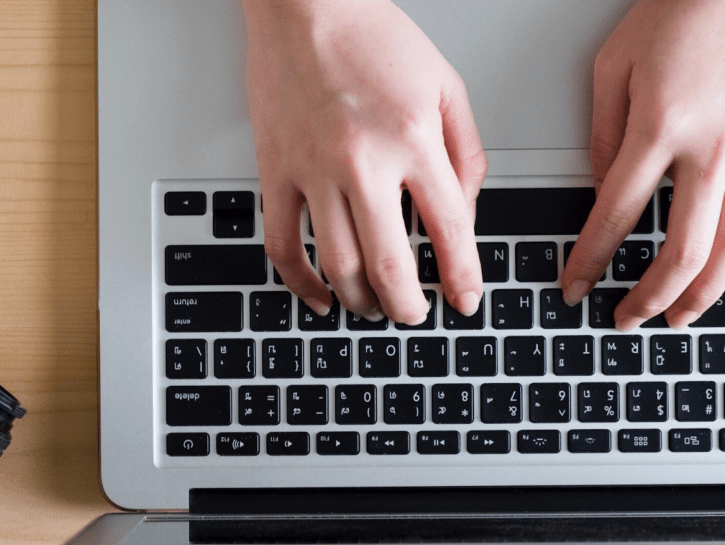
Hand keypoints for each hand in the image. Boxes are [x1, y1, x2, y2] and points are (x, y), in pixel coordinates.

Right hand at [241, 0, 486, 323]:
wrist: (307, 5)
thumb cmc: (374, 38)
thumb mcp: (446, 88)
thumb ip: (466, 156)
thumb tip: (463, 216)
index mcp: (414, 139)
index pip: (450, 231)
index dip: (462, 279)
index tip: (464, 300)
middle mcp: (362, 162)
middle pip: (388, 266)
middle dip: (408, 307)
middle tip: (415, 315)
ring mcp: (312, 170)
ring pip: (336, 264)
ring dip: (359, 301)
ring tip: (373, 307)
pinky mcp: (275, 171)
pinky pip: (282, 244)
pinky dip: (300, 282)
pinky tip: (319, 296)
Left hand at [563, 0, 724, 329]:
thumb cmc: (681, 13)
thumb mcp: (616, 66)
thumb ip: (604, 137)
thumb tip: (599, 192)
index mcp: (661, 127)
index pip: (613, 217)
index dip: (589, 262)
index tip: (574, 287)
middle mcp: (714, 150)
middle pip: (681, 252)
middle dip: (649, 297)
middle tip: (625, 318)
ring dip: (703, 296)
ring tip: (678, 318)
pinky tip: (720, 277)